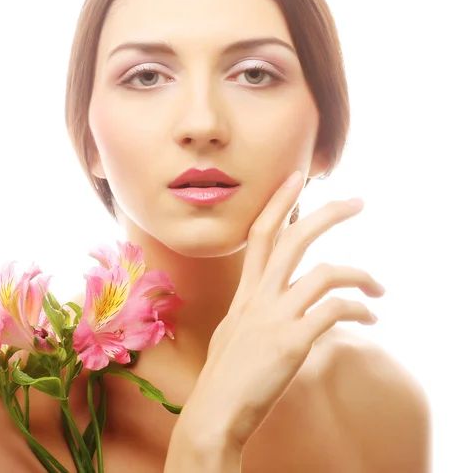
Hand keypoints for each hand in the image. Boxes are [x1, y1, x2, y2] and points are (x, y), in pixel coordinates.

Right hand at [181, 170, 384, 449]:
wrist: (213, 413)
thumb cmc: (223, 377)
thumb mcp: (231, 332)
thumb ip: (251, 312)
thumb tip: (268, 306)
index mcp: (244, 294)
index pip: (260, 234)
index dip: (279, 203)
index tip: (298, 178)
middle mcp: (258, 298)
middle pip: (294, 239)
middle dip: (327, 214)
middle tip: (357, 201)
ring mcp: (274, 318)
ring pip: (324, 273)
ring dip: (360, 273)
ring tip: (379, 287)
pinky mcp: (291, 342)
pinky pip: (335, 311)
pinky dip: (359, 309)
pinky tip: (370, 318)